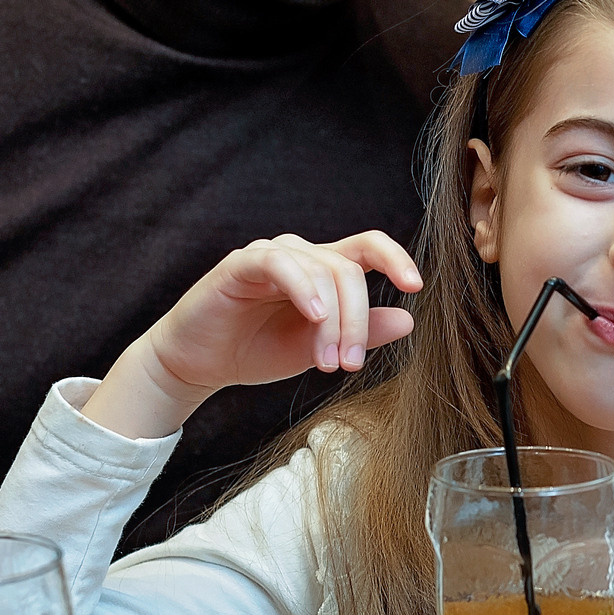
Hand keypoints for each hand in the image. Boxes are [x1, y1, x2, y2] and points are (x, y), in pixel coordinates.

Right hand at [83, 231, 422, 438]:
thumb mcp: (318, 348)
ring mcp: (271, 256)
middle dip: (356, 322)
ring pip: (321, 270)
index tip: (415, 286)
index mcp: (323, 271)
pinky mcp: (240, 264)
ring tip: (326, 361)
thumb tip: (408, 320)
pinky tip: (313, 315)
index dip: (396, 258)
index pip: (368, 248)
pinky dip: (302, 287)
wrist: (198, 365)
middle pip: (349, 270)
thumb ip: (360, 334)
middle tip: (348, 365)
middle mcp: (301, 255)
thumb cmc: (256, 350)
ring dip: (333, 320)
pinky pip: (280, 263)